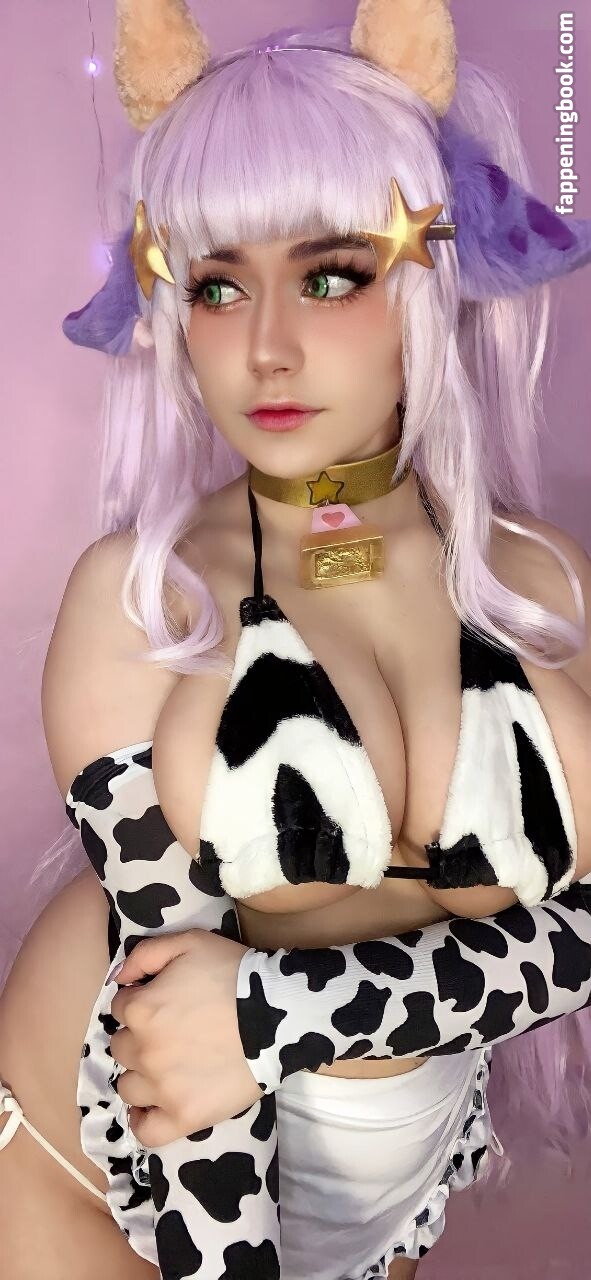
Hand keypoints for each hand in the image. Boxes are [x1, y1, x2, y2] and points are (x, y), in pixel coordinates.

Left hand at [109, 929, 263, 1146]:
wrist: (277, 1014)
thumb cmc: (233, 973)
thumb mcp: (190, 942)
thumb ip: (146, 953)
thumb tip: (118, 976)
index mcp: (140, 1009)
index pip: (121, 1006)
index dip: (140, 1000)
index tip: (162, 1001)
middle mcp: (143, 1051)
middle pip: (121, 1047)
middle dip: (139, 1036)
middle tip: (169, 1031)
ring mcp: (162, 1088)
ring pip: (128, 1086)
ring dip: (141, 1074)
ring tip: (167, 1066)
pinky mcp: (184, 1116)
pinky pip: (146, 1130)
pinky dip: (142, 1121)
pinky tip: (151, 1108)